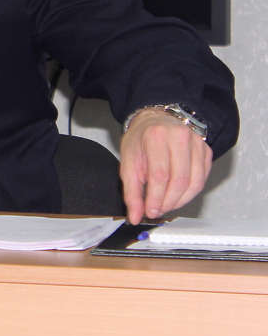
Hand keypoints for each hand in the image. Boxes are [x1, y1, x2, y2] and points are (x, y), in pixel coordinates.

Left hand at [119, 110, 212, 224]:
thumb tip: (134, 216)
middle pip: (179, 181)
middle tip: (158, 210)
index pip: (159, 176)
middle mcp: (179, 137)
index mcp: (156, 136)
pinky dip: (190, 193)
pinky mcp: (206, 150)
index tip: (150, 211)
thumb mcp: (128, 161)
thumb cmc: (141, 140)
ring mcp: (196, 143)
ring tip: (167, 205)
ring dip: (180, 201)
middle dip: (168, 202)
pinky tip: (178, 195)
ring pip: (194, 183)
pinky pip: (202, 179)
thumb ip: (131, 191)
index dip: (155, 198)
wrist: (157, 120)